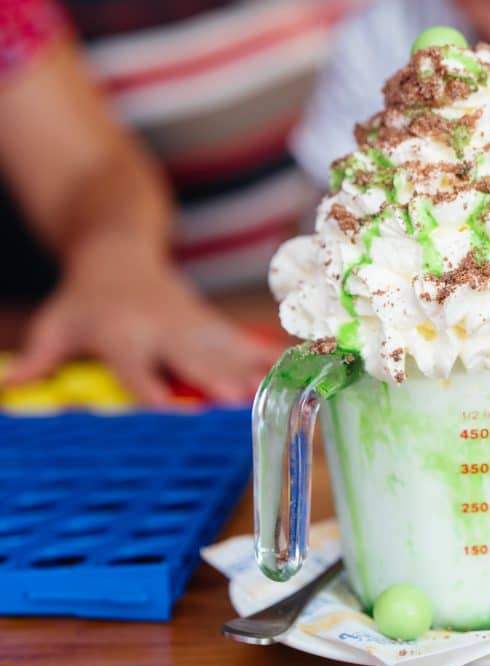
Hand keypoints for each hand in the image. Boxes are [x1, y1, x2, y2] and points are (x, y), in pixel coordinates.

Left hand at [4, 235, 271, 404]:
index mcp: (123, 334)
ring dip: (247, 369)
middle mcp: (161, 329)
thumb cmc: (84, 296)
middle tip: (241, 400)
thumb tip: (5, 384)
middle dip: (216, 378)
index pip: (139, 371)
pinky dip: (261, 354)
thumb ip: (37, 356)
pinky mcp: (205, 320)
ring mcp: (188, 322)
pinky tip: (286, 369)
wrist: (118, 251)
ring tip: (272, 390)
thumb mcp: (55, 322)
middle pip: (191, 357)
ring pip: (222, 348)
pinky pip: (236, 339)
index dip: (157, 392)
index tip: (178, 414)